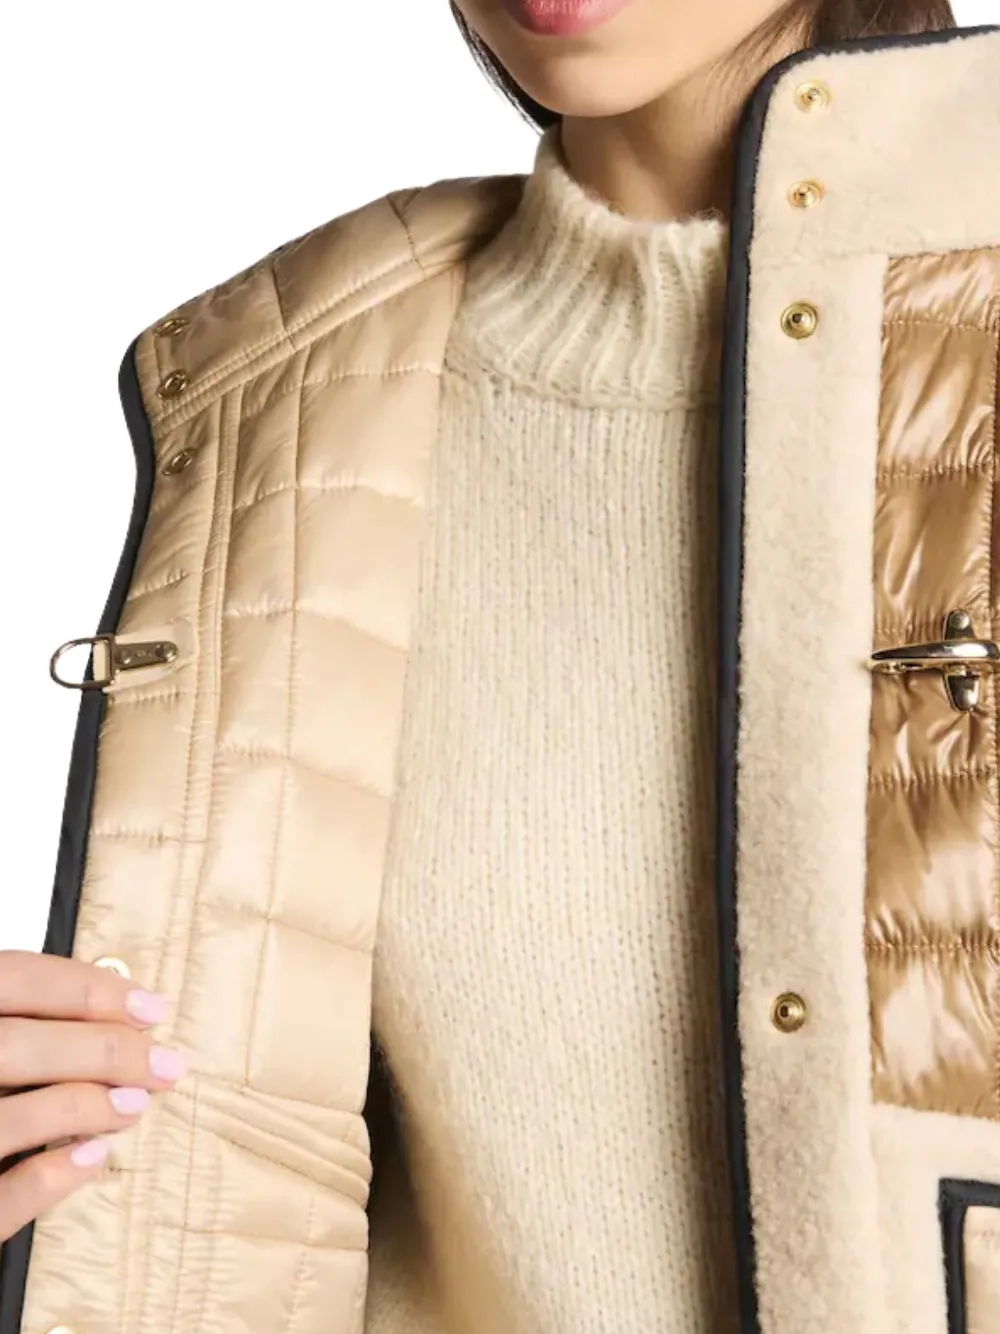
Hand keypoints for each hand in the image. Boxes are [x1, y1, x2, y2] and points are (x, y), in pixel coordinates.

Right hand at [0, 950, 185, 1240]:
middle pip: (13, 1045)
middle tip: (165, 1062)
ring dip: (83, 1106)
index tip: (149, 1007)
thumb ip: (15, 1021)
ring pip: (5, 1120)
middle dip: (104, 1050)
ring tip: (135, 1104)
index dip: (85, 989)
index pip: (10, 978)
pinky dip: (49, 1177)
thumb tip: (109, 1009)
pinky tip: (92, 1157)